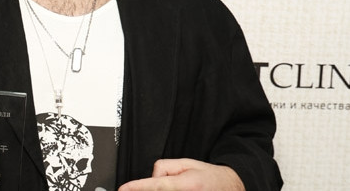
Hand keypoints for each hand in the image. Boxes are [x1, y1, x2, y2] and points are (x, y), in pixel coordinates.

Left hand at [118, 158, 244, 190]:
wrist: (229, 187)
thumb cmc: (208, 176)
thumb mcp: (186, 164)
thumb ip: (165, 168)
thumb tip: (152, 179)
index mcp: (186, 184)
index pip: (156, 185)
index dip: (137, 187)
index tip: (124, 189)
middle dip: (150, 187)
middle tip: (161, 183)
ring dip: (159, 189)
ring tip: (179, 185)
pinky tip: (179, 187)